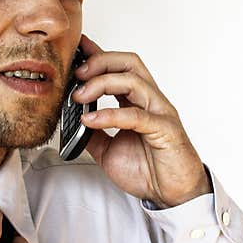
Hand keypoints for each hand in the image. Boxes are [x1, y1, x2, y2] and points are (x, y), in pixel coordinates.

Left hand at [72, 34, 211, 207]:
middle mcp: (151, 101)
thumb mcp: (108, 151)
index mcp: (138, 102)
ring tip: (79, 96)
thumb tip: (69, 123)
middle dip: (100, 62)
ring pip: (133, 81)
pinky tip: (91, 120)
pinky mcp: (165, 130)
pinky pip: (136, 115)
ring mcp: (160, 113)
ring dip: (101, 83)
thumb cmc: (149, 170)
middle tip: (75, 73)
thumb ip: (92, 134)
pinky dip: (110, 114)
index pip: (119, 68)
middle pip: (129, 63)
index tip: (76, 47)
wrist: (173, 194)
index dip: (98, 54)